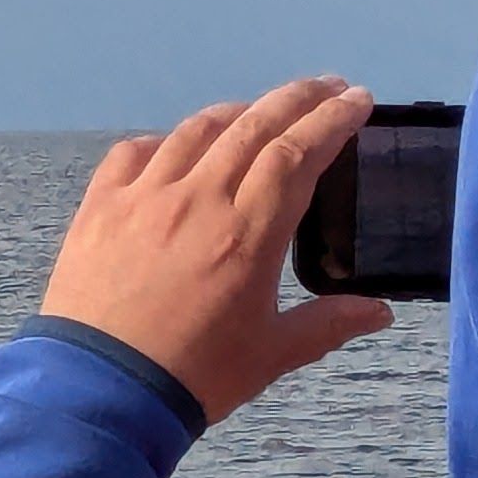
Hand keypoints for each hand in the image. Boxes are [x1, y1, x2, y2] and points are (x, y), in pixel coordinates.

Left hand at [39, 77, 394, 422]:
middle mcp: (197, 201)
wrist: (97, 390)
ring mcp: (142, 200)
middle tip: (327, 87)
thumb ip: (327, 325)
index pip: (299, 153)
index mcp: (248, 233)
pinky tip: (176, 147)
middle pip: (254, 127)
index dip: (332, 121)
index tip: (357, 100)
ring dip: (236, 112)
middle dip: (296, 99)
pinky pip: (132, 154)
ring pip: (196, 132)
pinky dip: (163, 141)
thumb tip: (381, 312)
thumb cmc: (193, 375)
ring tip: (260, 111)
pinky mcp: (97, 209)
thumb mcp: (271, 354)